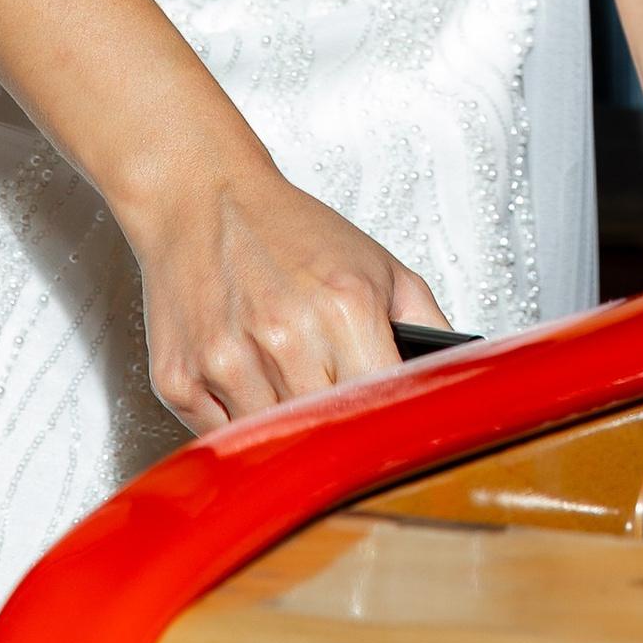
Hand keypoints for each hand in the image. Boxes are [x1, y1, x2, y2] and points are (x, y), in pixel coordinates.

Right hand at [120, 136, 446, 430]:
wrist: (201, 196)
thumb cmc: (290, 230)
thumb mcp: (377, 263)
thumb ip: (426, 322)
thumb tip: (461, 380)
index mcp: (346, 308)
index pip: (383, 409)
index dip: (387, 428)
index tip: (388, 433)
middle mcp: (286, 338)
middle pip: (327, 435)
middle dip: (336, 432)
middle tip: (339, 419)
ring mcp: (228, 363)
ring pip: (274, 447)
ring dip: (286, 436)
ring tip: (290, 398)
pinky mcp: (180, 380)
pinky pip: (221, 441)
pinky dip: (239, 430)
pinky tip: (248, 391)